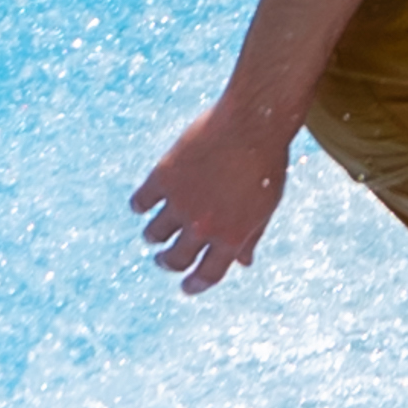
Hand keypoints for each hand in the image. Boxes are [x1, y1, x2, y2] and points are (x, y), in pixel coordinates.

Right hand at [131, 104, 288, 293]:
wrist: (253, 120)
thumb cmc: (267, 162)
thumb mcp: (266, 205)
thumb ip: (251, 236)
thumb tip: (243, 263)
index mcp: (232, 237)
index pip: (207, 275)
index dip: (194, 285)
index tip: (186, 287)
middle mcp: (203, 226)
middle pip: (175, 260)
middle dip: (168, 264)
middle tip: (163, 259)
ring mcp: (181, 203)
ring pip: (154, 234)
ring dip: (154, 235)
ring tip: (156, 231)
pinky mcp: (163, 177)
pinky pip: (140, 202)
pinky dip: (140, 205)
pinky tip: (144, 202)